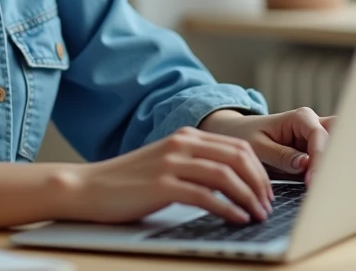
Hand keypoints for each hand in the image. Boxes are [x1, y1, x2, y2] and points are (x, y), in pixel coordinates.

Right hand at [61, 126, 274, 224]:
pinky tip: (236, 219)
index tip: (267, 191)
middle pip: (237, 157)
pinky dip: (228, 208)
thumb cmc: (126, 182)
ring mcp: (171, 163)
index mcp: (185, 137)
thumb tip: (230, 184)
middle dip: (260, 183)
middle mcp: (181, 144)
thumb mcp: (165, 164)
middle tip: (267, 205)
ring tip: (257, 215)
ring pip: (226, 175)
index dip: (259, 170)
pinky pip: (206, 196)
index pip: (237, 146)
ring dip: (248, 197)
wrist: (88, 187)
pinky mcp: (162, 185)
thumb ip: (193, 166)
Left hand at [198, 108, 334, 184]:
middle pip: (340, 137)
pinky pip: (330, 162)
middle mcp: (314, 125)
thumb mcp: (257, 146)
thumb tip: (305, 164)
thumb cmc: (246, 135)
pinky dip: (330, 174)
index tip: (312, 181)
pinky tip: (327, 189)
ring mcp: (318, 140)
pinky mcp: (317, 154)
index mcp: (301, 118)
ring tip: (330, 189)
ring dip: (336, 167)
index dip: (318, 159)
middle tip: (331, 182)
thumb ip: (280, 155)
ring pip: (340, 150)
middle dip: (340, 157)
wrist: (239, 134)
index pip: (318, 137)